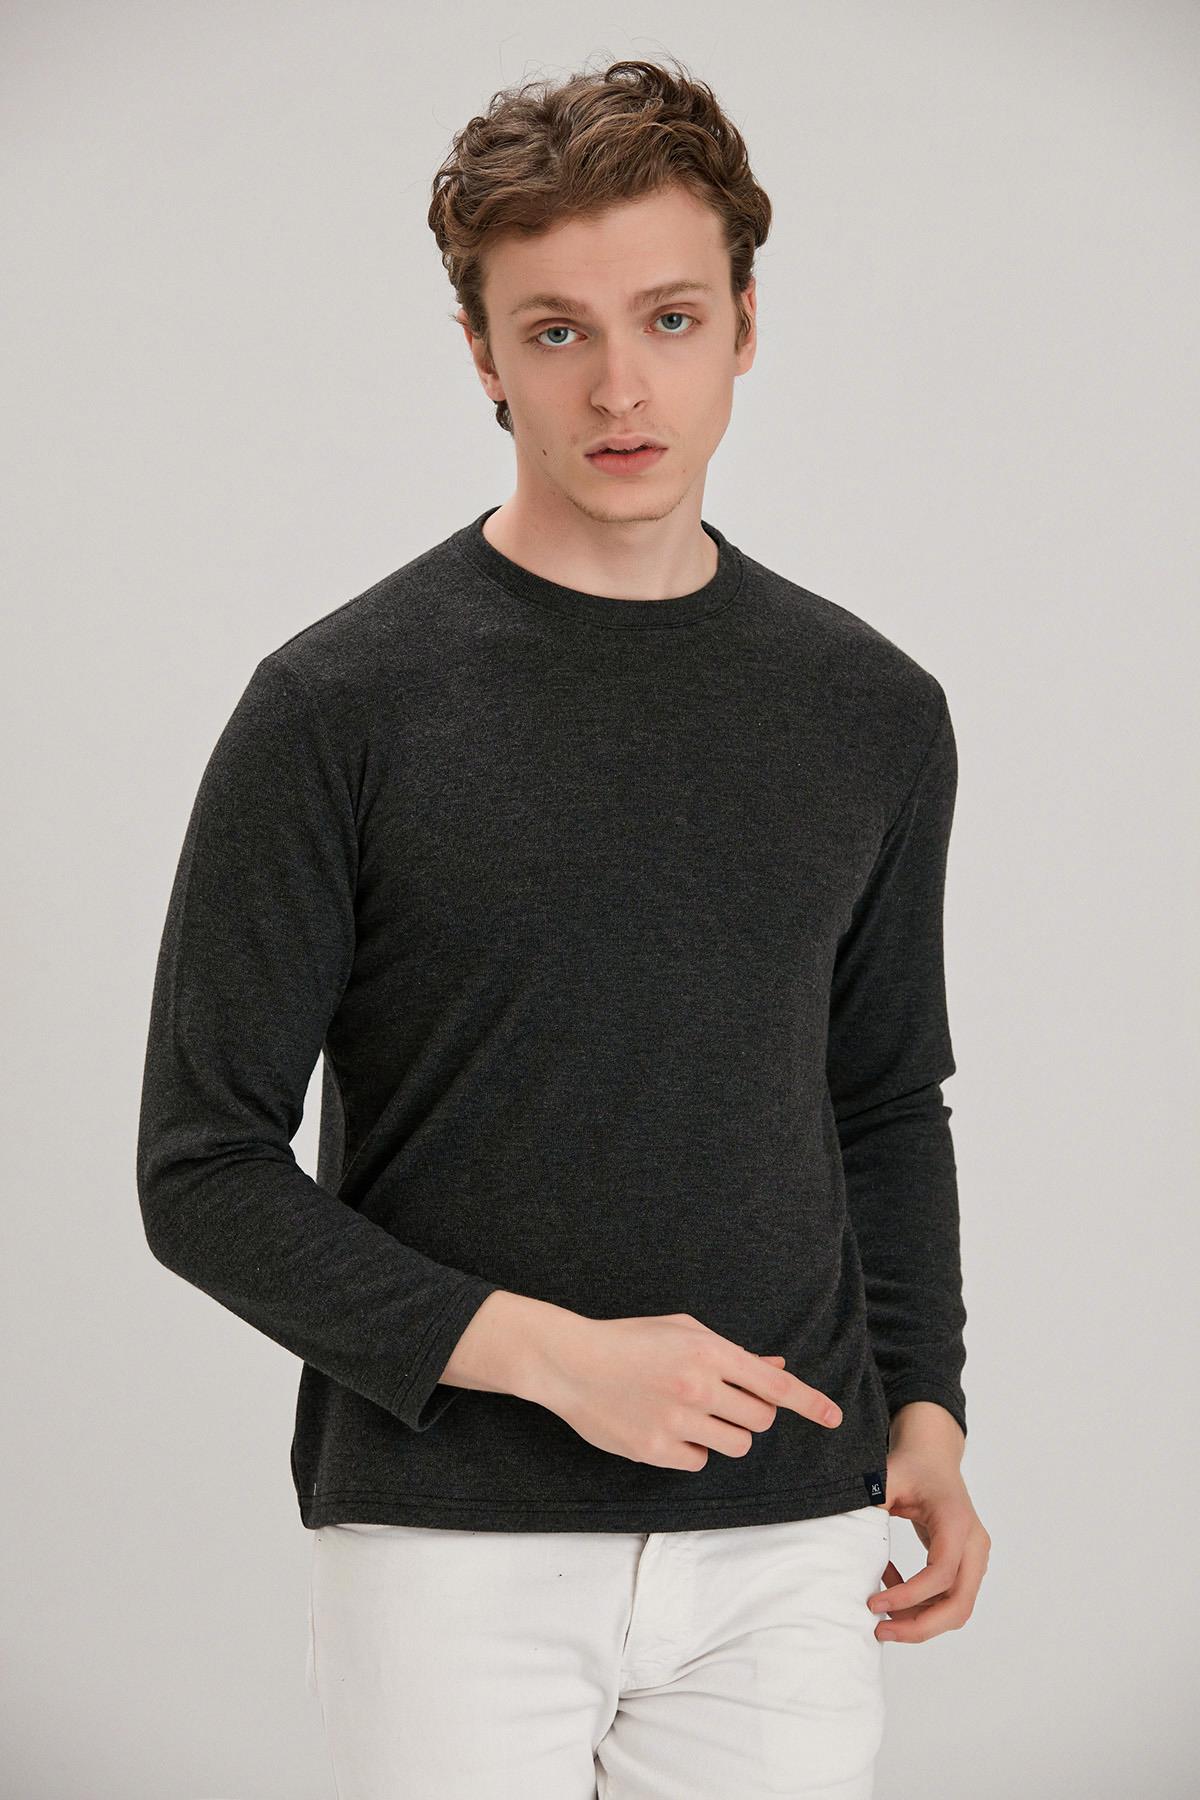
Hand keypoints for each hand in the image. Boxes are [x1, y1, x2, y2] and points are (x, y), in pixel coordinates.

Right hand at [532, 1313, 841, 1470]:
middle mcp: (698, 1387)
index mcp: (708, 1352)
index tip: (833, 1418)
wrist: (572, 1362)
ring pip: (735, 1445)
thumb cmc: (630, 1340)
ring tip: (693, 1415)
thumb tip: (775, 1371)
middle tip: (724, 1403)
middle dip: (751, 1414)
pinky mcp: (656, 1450)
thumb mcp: (683, 1331)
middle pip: (759, 1420)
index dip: (809, 1403)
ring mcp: (676, 1421)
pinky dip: (691, 1449)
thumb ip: (732, 1354)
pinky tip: (666, 1428)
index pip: (773, 1385)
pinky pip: (699, 1461)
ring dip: (724, 1434)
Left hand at [867, 1443, 990, 1643]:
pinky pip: (950, 1597)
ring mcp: (975, 1556)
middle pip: (959, 1603)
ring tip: (883, 1617)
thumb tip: (844, 1535)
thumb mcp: (887, 1478)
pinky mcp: (967, 1564)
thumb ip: (869, 1504)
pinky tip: (891, 1589)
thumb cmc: (912, 1467)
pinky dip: (922, 1605)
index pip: (941, 1574)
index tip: (873, 1603)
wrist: (934, 1457)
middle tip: (880, 1631)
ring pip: (958, 1607)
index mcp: (956, 1522)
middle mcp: (974, 1544)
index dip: (909, 1596)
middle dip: (920, 1626)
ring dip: (921, 1620)